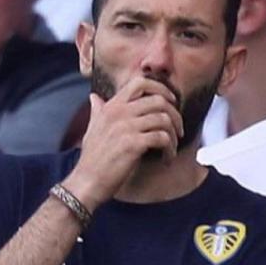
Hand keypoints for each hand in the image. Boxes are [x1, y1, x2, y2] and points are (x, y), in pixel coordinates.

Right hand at [63, 77, 183, 208]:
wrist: (87, 182)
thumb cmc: (92, 158)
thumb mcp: (92, 129)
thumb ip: (98, 111)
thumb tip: (94, 97)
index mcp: (112, 106)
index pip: (140, 82)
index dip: (162, 88)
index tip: (172, 102)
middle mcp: (119, 112)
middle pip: (159, 101)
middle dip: (175, 115)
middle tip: (178, 130)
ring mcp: (126, 127)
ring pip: (164, 120)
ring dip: (174, 136)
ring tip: (171, 148)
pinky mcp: (133, 144)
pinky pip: (163, 139)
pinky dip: (170, 149)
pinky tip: (166, 158)